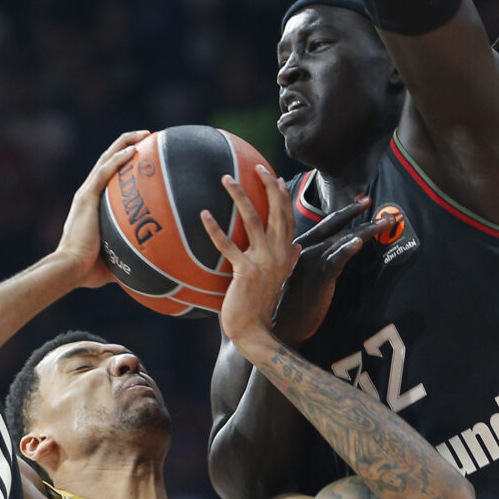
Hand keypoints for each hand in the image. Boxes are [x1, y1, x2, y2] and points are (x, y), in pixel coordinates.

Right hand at [55, 130, 149, 288]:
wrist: (69, 269)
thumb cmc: (87, 270)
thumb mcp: (112, 258)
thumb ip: (126, 254)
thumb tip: (147, 264)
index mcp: (92, 206)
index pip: (108, 176)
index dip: (123, 162)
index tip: (142, 155)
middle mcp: (88, 195)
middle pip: (108, 160)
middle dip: (128, 145)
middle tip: (148, 136)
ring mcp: (87, 194)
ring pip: (107, 160)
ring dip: (126, 144)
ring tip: (146, 134)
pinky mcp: (87, 198)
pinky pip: (104, 173)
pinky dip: (118, 160)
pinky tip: (134, 151)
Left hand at [201, 164, 298, 346]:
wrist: (254, 332)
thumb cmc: (260, 306)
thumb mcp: (278, 280)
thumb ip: (286, 262)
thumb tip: (295, 247)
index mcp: (285, 255)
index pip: (288, 218)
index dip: (283, 196)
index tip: (275, 177)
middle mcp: (278, 255)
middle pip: (277, 211)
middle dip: (268, 185)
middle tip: (257, 166)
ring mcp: (263, 262)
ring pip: (253, 220)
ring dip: (240, 196)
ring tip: (226, 178)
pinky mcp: (245, 272)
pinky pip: (228, 245)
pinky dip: (215, 229)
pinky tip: (204, 214)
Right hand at [274, 197, 396, 342]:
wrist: (282, 325)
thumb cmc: (293, 302)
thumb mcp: (302, 273)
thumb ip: (317, 259)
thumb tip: (339, 250)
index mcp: (301, 245)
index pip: (328, 223)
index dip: (347, 211)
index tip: (364, 201)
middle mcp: (305, 248)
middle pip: (337, 227)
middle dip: (359, 214)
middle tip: (378, 207)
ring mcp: (311, 261)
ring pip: (341, 241)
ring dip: (365, 231)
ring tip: (384, 223)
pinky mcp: (318, 278)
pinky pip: (336, 261)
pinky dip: (347, 250)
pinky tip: (359, 243)